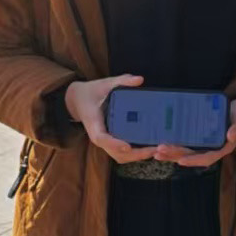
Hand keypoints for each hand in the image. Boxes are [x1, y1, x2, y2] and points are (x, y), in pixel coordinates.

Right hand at [65, 78, 235, 168]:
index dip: (114, 143)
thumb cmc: (91, 91)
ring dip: (138, 156)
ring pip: (120, 156)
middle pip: (116, 153)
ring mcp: (105, 141)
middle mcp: (99, 137)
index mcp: (94, 124)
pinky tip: (152, 147)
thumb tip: (139, 79)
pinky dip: (136, 153)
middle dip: (135, 154)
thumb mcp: (104, 84)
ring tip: (158, 150)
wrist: (77, 100)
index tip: (127, 146)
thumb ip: (121, 81)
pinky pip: (123, 152)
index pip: (102, 138)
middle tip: (155, 149)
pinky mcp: (111, 141)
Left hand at [166, 98, 235, 168]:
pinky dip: (173, 145)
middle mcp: (210, 149)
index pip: (206, 157)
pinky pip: (184, 144)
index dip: (193, 160)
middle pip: (191, 156)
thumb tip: (231, 136)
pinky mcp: (197, 138)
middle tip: (160, 151)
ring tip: (156, 151)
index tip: (181, 160)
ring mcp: (203, 145)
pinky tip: (160, 143)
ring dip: (170, 153)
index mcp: (221, 148)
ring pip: (185, 152)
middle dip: (175, 155)